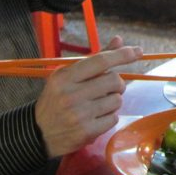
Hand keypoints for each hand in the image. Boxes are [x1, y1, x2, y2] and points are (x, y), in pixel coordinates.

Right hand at [35, 37, 142, 157]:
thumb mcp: (68, 76)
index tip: (137, 51)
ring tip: (99, 104)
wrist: (38, 133)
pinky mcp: (86, 131)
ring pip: (117, 100)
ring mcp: (79, 114)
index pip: (100, 61)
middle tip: (110, 88)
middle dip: (118, 83)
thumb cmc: (57, 100)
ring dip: (113, 101)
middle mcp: (71, 94)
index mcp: (64, 77)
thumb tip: (118, 41)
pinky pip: (114, 118)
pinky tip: (96, 118)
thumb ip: (94, 59)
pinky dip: (110, 117)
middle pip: (114, 80)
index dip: (122, 55)